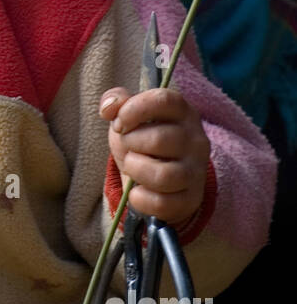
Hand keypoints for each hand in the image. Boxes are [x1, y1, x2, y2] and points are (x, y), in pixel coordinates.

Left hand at [98, 85, 209, 225]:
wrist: (159, 181)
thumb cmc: (143, 142)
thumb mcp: (130, 117)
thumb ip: (117, 101)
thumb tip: (108, 107)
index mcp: (183, 113)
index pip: (164, 100)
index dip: (134, 110)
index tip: (119, 123)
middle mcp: (196, 140)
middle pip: (159, 139)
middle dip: (130, 144)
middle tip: (127, 148)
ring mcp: (196, 172)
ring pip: (163, 175)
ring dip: (136, 170)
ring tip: (132, 167)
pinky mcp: (190, 199)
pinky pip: (162, 203)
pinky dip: (139, 198)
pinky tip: (136, 191)